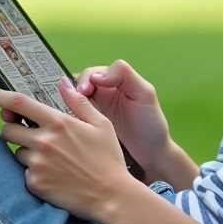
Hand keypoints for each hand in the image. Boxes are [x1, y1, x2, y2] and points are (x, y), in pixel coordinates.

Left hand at [0, 77, 139, 222]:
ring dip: (27, 152)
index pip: (19, 103)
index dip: (1, 97)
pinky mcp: (34, 184)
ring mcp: (37, 164)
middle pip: (8, 130)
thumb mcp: (101, 124)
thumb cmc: (108, 159)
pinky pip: (24, 172)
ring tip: (52, 160)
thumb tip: (62, 82)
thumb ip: (78, 101)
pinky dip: (34, 172)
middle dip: (14, 130)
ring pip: (17, 152)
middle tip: (30, 135)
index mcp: (58, 123)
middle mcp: (43, 142)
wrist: (111, 196)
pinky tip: (53, 175)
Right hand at [75, 60, 171, 177]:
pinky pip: (77, 110)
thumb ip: (125, 76)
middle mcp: (105, 89)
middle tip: (76, 101)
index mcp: (117, 79)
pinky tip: (72, 118)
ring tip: (73, 110)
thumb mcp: (144, 93)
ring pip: (77, 95)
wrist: (150, 152)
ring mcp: (98, 104)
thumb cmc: (151, 123)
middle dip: (77, 88)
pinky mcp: (92, 120)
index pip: (95, 71)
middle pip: (83, 82)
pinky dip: (71, 110)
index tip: (85, 91)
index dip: (88, 79)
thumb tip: (97, 76)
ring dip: (72, 98)